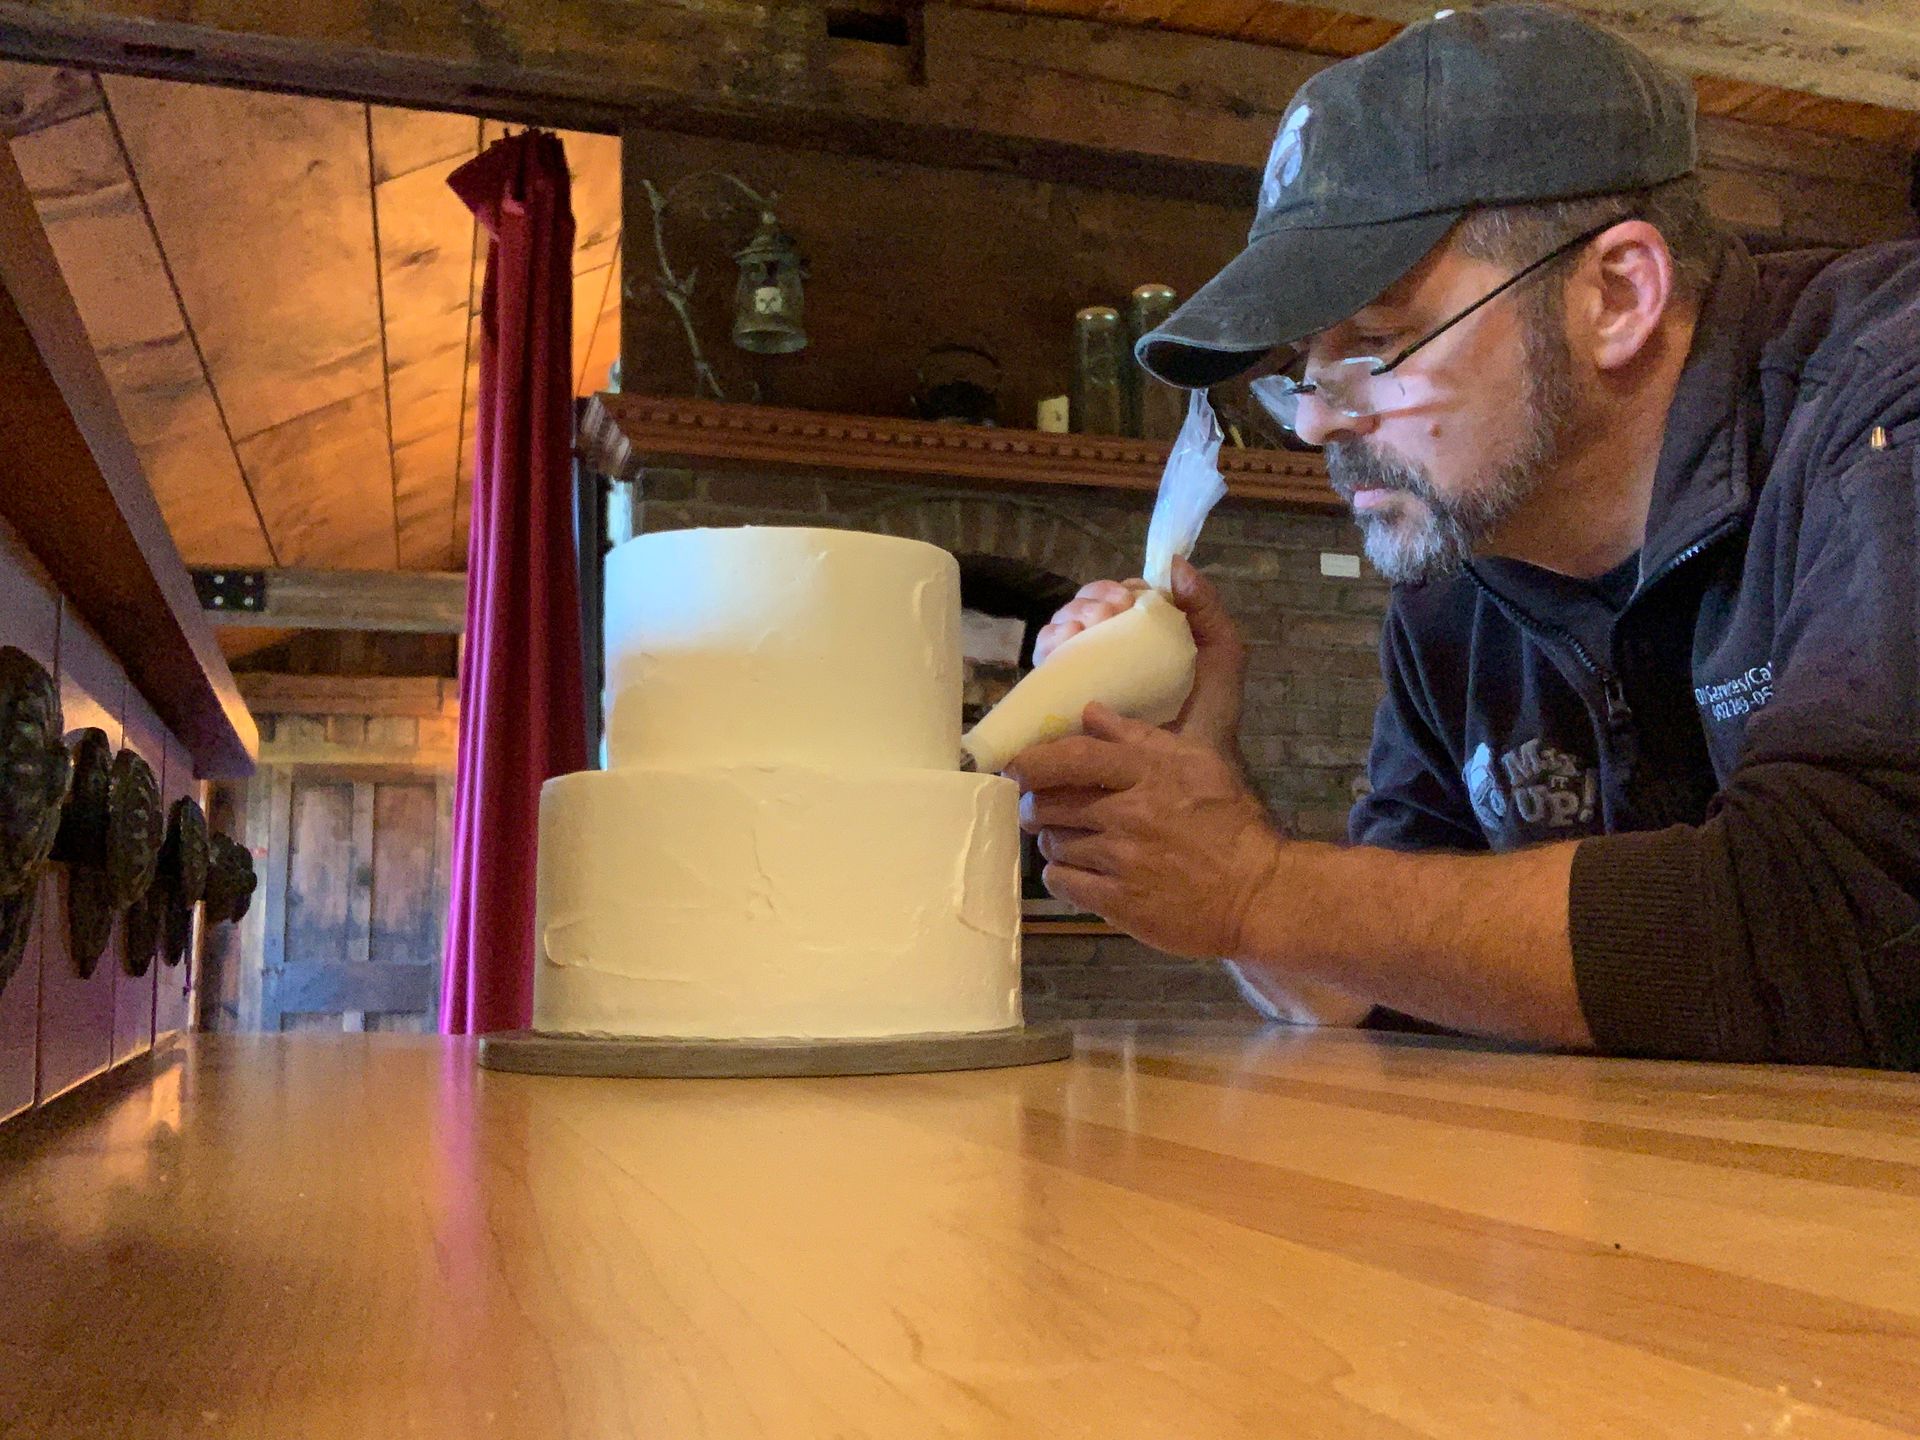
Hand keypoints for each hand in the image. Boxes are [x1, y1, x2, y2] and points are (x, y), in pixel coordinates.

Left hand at [1004, 702, 1282, 959]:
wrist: (1258, 893)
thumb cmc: (1232, 822)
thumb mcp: (1199, 761)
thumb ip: (1141, 735)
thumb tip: (1091, 711)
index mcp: (1150, 771)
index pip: (1073, 757)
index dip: (1033, 761)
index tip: (1015, 767)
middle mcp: (1130, 813)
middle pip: (1052, 802)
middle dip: (1038, 804)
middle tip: (1043, 809)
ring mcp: (1122, 860)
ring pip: (1054, 843)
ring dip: (1055, 840)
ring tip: (1075, 842)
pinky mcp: (1118, 902)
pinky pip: (1062, 882)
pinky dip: (1063, 876)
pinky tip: (1080, 873)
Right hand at [1032, 557, 1247, 758]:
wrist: (1190, 764)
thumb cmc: (1207, 712)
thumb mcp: (1220, 654)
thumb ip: (1206, 607)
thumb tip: (1175, 563)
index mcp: (1145, 636)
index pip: (1122, 596)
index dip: (1121, 588)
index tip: (1131, 596)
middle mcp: (1111, 651)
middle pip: (1088, 606)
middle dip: (1096, 597)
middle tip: (1112, 610)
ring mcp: (1086, 673)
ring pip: (1065, 625)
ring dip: (1074, 614)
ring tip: (1090, 626)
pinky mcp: (1063, 695)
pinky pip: (1047, 657)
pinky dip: (1051, 639)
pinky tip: (1066, 641)